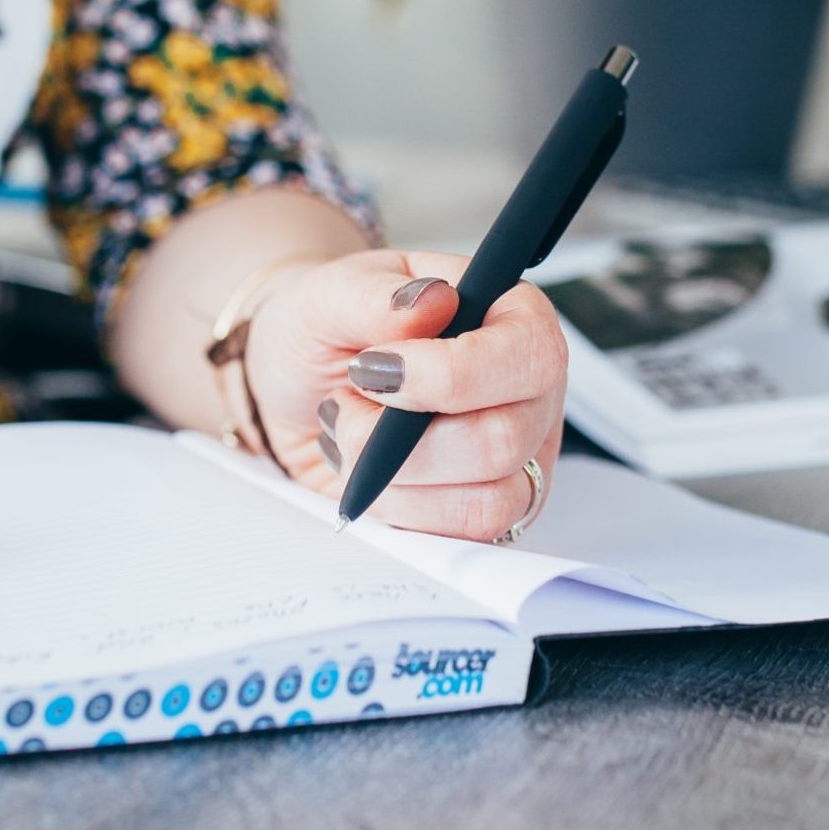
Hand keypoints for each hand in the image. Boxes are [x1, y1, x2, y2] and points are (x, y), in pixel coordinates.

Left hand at [246, 250, 567, 540]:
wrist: (298, 387)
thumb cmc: (328, 331)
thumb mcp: (330, 295)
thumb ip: (376, 295)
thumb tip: (430, 301)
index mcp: (509, 316)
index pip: (530, 354)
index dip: (455, 374)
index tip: (377, 369)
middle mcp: (524, 390)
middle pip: (503, 439)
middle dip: (401, 438)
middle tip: (353, 400)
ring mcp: (513, 456)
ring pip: (485, 501)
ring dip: (395, 478)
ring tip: (356, 434)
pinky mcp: (483, 507)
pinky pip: (458, 534)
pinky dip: (396, 509)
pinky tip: (370, 472)